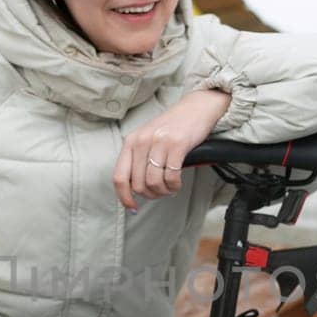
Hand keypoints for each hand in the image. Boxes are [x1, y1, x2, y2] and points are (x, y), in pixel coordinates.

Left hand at [113, 89, 230, 210]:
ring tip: (170, 188)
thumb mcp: (147, 139)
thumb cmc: (172, 127)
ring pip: (154, 182)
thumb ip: (138, 159)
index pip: (119, 177)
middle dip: (151, 195)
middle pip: (138, 184)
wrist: (196, 108)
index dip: (124, 197)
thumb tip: (134, 190)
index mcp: (131, 141)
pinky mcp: (177, 145)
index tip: (133, 207)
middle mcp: (142, 141)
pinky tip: (177, 183)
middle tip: (161, 192)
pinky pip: (171, 176)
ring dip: (164, 192)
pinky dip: (174, 185)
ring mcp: (159, 142)